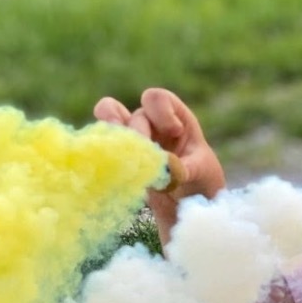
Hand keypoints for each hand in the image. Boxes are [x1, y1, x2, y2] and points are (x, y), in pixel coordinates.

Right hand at [93, 87, 225, 241]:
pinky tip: (106, 160)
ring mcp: (133, 137)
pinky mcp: (120, 155)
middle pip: (137, 116)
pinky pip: (103, 142)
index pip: (159, 98)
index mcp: (175, 116)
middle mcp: (151, 122)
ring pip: (110, 116)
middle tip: (145, 154)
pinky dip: (101, 147)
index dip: (162, 112)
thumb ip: (185, 170)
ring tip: (113, 143)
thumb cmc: (200, 180)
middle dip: (140, 133)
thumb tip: (166, 169)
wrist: (188, 204)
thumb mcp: (200, 173)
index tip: (174, 132)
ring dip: (111, 126)